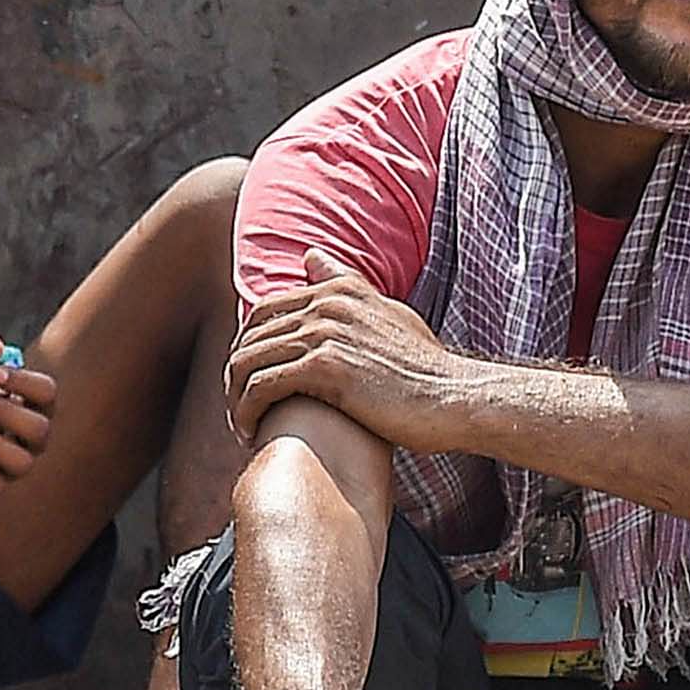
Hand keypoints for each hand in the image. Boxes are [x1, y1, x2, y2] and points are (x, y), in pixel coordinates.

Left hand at [228, 257, 473, 441]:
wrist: (454, 400)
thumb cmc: (423, 369)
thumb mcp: (386, 313)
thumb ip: (345, 285)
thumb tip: (310, 256)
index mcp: (338, 290)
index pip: (262, 312)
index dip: (247, 349)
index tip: (249, 383)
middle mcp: (327, 304)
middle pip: (249, 337)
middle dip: (236, 376)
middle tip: (239, 409)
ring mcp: (325, 332)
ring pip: (248, 362)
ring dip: (235, 398)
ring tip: (242, 426)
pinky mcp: (326, 367)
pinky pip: (262, 386)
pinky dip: (247, 411)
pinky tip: (251, 433)